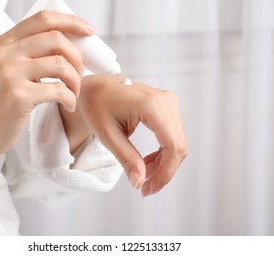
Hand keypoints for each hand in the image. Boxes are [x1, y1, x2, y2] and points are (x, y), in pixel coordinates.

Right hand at [0, 11, 95, 167]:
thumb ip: (31, 52)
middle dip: (77, 56)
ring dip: (76, 80)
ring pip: (61, 64)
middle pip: (56, 38)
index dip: (71, 21)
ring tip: (74, 92)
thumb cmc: (3, 100)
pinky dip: (71, 99)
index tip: (90, 30)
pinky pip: (59, 90)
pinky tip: (69, 106)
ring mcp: (9, 73)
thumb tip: (73, 42)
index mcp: (4, 42)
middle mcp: (4, 53)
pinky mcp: (18, 96)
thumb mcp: (10, 68)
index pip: (43, 18)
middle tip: (80, 74)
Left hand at [78, 75, 186, 196]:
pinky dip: (163, 152)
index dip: (165, 172)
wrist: (95, 86)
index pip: (173, 146)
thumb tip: (139, 183)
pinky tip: (147, 162)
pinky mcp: (166, 105)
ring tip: (143, 174)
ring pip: (177, 142)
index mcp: (152, 105)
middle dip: (164, 171)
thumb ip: (126, 158)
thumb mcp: (108, 135)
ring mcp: (168, 101)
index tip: (149, 189)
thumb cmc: (96, 105)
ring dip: (163, 163)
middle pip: (178, 146)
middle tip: (145, 188)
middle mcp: (166, 101)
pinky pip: (172, 135)